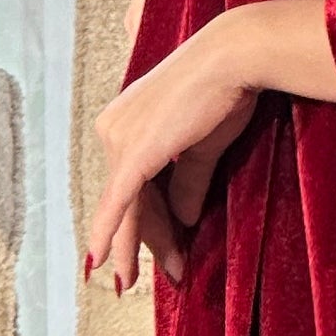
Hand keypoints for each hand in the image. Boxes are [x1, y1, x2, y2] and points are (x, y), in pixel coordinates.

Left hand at [85, 23, 259, 294]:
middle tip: (172, 272)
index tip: (166, 251)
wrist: (233, 58)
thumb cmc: (225, 91)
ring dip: (142, 246)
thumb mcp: (203, 145)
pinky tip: (102, 261)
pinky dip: (112, 234)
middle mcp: (113, 127)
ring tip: (159, 276)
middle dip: (149, 240)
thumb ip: (188, 181)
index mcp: (125, 121)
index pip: (135, 183)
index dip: (152, 221)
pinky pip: (120, 203)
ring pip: (127, 207)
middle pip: (130, 199)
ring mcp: (120, 139)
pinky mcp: (135, 153)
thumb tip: (184, 218)